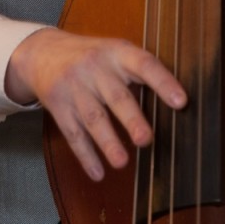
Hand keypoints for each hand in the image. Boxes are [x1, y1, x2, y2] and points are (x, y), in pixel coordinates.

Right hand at [6, 27, 186, 180]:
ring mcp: (74, 87)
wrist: (43, 52)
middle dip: (131, 119)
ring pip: (93, 118)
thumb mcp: (115, 51)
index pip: (144, 64)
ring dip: (107, 142)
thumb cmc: (92, 56)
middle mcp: (95, 68)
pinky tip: (97, 173)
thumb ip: (140, 70)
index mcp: (117, 53)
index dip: (163, 82)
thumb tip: (178, 101)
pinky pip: (72, 133)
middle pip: (115, 96)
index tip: (181, 101)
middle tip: (146, 139)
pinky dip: (85, 155)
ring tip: (122, 163)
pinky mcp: (58, 105)